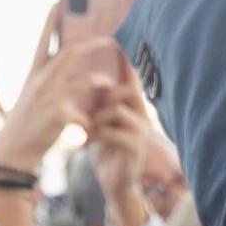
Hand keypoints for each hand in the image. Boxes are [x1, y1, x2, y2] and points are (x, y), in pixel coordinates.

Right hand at [0, 8, 113, 171]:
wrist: (12, 154)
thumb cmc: (24, 127)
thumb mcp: (30, 100)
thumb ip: (46, 84)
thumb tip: (61, 69)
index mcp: (33, 77)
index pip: (42, 43)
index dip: (50, 23)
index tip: (57, 3)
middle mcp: (39, 83)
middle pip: (68, 53)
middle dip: (91, 44)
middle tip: (108, 39)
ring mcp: (48, 98)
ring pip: (82, 80)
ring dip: (99, 80)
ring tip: (109, 83)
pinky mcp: (57, 116)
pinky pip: (82, 112)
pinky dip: (89, 120)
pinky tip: (89, 130)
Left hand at [88, 61, 152, 225]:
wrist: (116, 183)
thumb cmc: (107, 150)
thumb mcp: (102, 122)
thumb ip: (100, 103)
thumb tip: (85, 79)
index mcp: (132, 107)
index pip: (130, 79)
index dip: (124, 62)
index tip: (114, 42)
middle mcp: (141, 115)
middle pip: (128, 89)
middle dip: (105, 93)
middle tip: (88, 104)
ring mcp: (140, 132)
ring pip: (116, 109)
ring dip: (95, 117)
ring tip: (84, 130)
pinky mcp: (134, 148)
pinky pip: (113, 131)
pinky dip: (94, 135)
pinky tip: (83, 144)